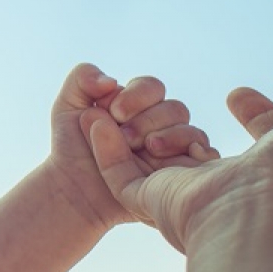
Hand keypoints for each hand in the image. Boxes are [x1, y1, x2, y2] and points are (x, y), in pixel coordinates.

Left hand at [48, 63, 213, 229]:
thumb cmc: (72, 150)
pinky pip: (206, 159)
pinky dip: (192, 154)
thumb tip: (111, 80)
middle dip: (149, 120)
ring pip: (192, 132)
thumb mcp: (67, 107)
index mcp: (137, 107)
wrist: (75, 193)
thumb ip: (82, 78)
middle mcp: (159, 126)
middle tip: (126, 138)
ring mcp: (173, 151)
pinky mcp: (182, 175)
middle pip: (175, 109)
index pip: (152, 88)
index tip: (114, 111)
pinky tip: (166, 160)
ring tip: (145, 150)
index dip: (137, 95)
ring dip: (169, 137)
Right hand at [90, 86, 272, 251]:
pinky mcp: (153, 203)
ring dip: (137, 131)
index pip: (269, 137)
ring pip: (155, 161)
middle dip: (181, 128)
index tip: (240, 96)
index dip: (257, 115)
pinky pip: (119, 173)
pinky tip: (97, 121)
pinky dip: (104, 148)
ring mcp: (193, 199)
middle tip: (164, 98)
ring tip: (119, 102)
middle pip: (203, 153)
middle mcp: (238, 190)